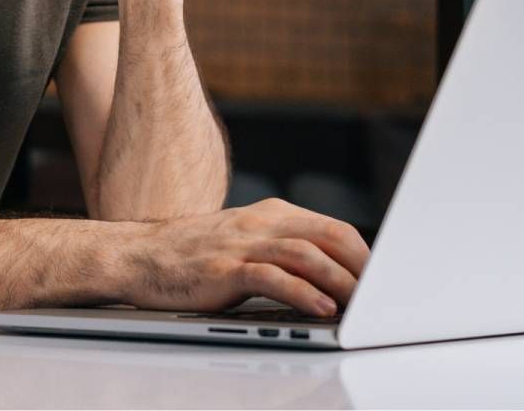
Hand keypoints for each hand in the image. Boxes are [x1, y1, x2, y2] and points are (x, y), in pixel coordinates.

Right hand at [121, 198, 370, 317]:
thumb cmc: (194, 255)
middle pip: (326, 236)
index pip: (331, 228)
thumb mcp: (244, 241)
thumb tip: (330, 277)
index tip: (384, 280)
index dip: (362, 254)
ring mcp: (241, 244)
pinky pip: (271, 278)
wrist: (140, 256)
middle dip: (360, 266)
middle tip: (382, 296)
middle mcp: (260, 223)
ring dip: (339, 280)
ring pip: (305, 255)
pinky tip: (321, 309)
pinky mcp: (223, 270)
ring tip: (361, 305)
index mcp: (270, 214)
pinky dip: (301, 293)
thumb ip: (282, 251)